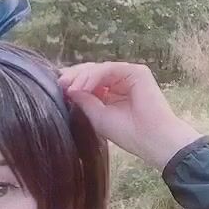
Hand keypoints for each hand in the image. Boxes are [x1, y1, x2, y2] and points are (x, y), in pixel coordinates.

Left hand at [57, 61, 194, 163]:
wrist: (152, 140)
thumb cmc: (128, 134)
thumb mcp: (97, 117)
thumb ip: (84, 101)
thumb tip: (67, 88)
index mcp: (110, 93)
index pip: (88, 82)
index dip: (73, 83)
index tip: (57, 89)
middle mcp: (119, 82)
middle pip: (92, 72)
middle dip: (74, 76)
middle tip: (60, 84)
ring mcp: (129, 75)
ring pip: (99, 69)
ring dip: (82, 77)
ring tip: (70, 87)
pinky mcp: (137, 72)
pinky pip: (110, 69)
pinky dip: (94, 76)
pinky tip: (83, 86)